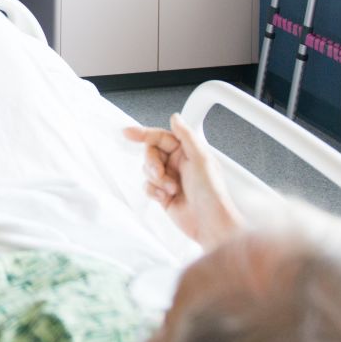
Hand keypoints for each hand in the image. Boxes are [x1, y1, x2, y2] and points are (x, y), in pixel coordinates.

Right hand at [123, 114, 243, 248]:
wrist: (210, 224)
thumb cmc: (212, 193)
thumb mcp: (201, 158)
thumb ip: (186, 135)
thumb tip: (175, 118)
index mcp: (187, 152)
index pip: (161, 137)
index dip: (144, 133)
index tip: (128, 133)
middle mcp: (178, 164)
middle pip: (151, 153)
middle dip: (152, 163)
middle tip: (159, 172)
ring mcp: (169, 179)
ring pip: (147, 170)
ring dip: (156, 179)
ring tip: (171, 189)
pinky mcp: (163, 195)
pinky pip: (147, 186)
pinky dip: (153, 191)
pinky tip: (165, 197)